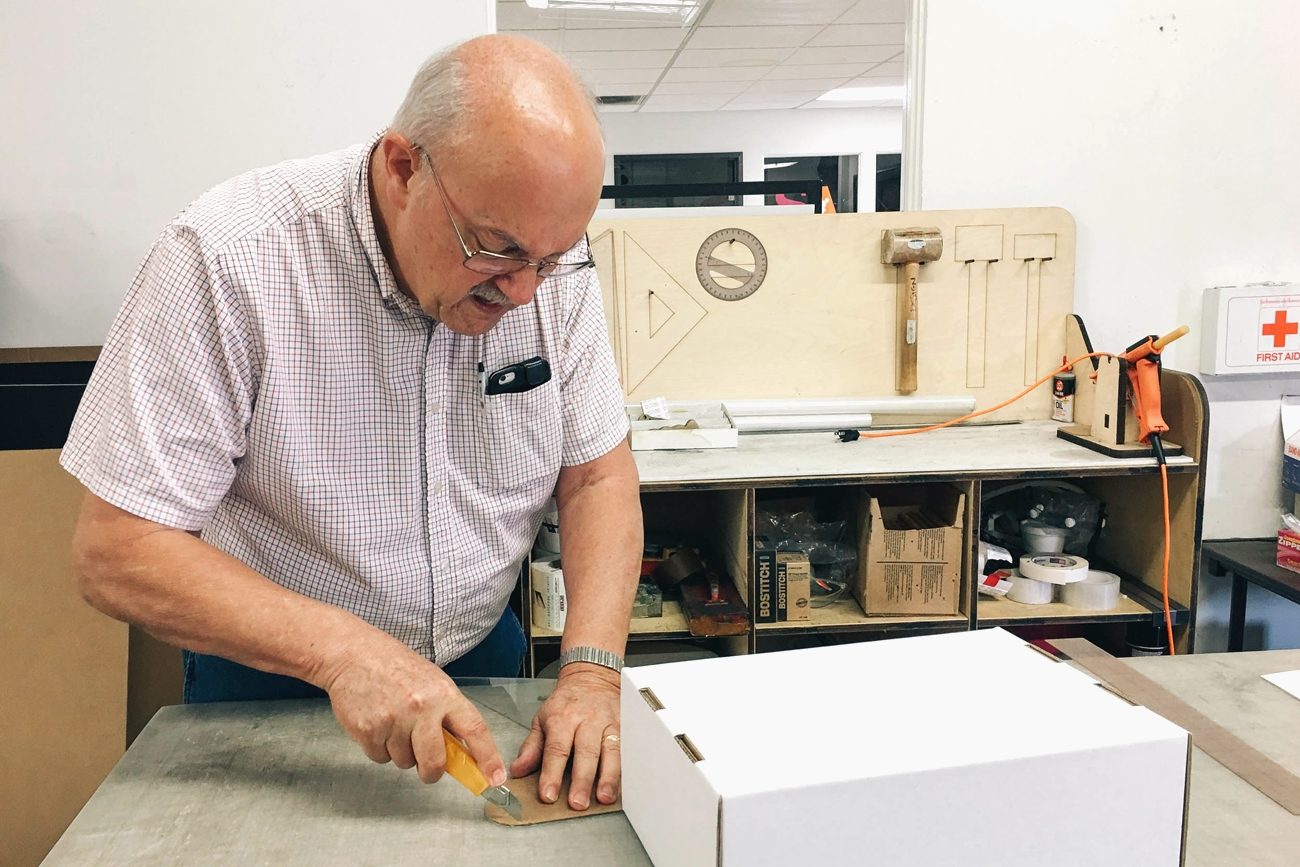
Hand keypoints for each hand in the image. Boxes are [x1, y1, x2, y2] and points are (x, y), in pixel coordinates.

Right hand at [319, 633, 504, 787]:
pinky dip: (379, 747)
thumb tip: (460, 752)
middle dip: (432, 771)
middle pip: (435, 762)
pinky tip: (377, 723)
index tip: (495, 778)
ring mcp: (394, 721)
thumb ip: (446, 715)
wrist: (353, 654)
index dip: (487, 757)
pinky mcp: (369, 731)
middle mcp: (422, 708)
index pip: (474, 729)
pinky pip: (380, 757)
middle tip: (427, 766)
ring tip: (392, 722)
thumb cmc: (394, 666)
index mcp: (444, 694)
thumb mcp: (431, 682)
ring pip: (404, 762)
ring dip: (400, 752)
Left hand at [510, 664, 620, 808]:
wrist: (591, 678)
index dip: (551, 774)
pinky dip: (625, 768)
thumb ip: (531, 747)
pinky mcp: (624, 727)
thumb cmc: (565, 703)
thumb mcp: (542, 719)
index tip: (548, 794)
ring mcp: (607, 723)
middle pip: (585, 752)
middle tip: (577, 803)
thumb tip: (518, 770)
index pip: (556, 749)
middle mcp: (586, 720)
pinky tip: (623, 784)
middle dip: (581, 780)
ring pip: (611, 751)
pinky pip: (626, 748)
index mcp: (562, 718)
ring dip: (608, 777)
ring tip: (604, 797)